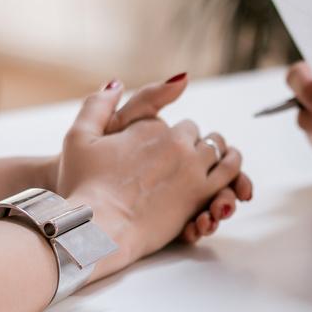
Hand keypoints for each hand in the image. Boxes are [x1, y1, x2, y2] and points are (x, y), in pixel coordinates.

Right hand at [54, 80, 247, 278]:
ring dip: (221, 152)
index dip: (172, 134)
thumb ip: (98, 105)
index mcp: (149, 127)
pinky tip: (230, 178)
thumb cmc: (83, 186)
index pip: (174, 123)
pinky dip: (233, 173)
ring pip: (219, 150)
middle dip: (195, 142)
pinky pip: (230, 175)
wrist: (97, 228)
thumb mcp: (77, 137)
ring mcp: (191, 169)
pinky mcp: (200, 195)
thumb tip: (117, 83)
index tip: (165, 147)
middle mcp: (174, 143)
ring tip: (222, 158)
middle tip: (192, 155)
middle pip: (197, 135)